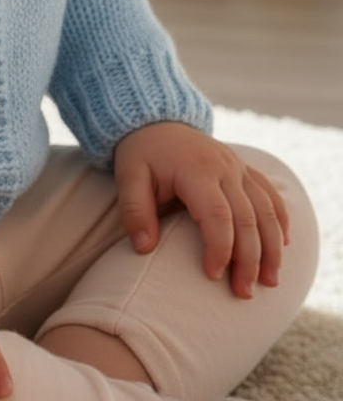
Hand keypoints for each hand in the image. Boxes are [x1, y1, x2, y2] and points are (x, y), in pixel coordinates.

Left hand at [114, 122, 289, 298]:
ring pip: (267, 210)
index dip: (220, 249)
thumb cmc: (141, 153)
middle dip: (249, 259)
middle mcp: (224, 167)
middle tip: (243, 292)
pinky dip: (280, 221)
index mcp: (195, 169)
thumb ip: (134, 211)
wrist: (155, 120)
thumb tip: (143, 249)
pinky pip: (271, 195)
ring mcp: (238, 167)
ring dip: (272, 248)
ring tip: (269, 281)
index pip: (218, 215)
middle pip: (247, 219)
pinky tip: (283, 246)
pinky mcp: (245, 168)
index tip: (213, 276)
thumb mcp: (128, 176)